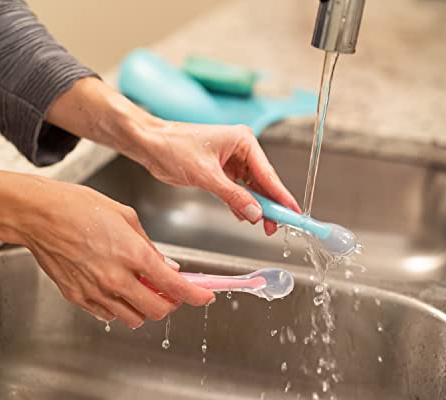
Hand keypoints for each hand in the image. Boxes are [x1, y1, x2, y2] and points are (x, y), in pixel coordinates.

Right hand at [17, 178, 214, 327]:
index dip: (195, 295)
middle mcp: (117, 279)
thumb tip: (167, 266)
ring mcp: (96, 292)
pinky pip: (108, 315)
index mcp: (134, 255)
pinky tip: (117, 288)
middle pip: (157, 310)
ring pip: (134, 318)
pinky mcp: (78, 298)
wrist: (39, 214)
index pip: (175, 287)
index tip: (204, 296)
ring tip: (140, 288)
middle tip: (170, 291)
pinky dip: (119, 307)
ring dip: (145, 307)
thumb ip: (150, 246)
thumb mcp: (126, 217)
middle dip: (170, 303)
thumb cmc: (79, 207)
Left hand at [47, 78, 300, 234]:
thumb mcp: (206, 175)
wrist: (150, 144)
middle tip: (278, 226)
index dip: (282, 196)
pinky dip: (241, 203)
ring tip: (264, 226)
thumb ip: (233, 196)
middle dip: (269, 205)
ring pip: (251, 188)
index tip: (294, 213)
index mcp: (243, 141)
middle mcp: (241, 149)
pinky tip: (245, 216)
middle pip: (262, 182)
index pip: (268, 174)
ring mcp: (231, 160)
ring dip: (255, 206)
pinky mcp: (220, 170)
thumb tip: (256, 214)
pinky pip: (237, 190)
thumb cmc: (174, 147)